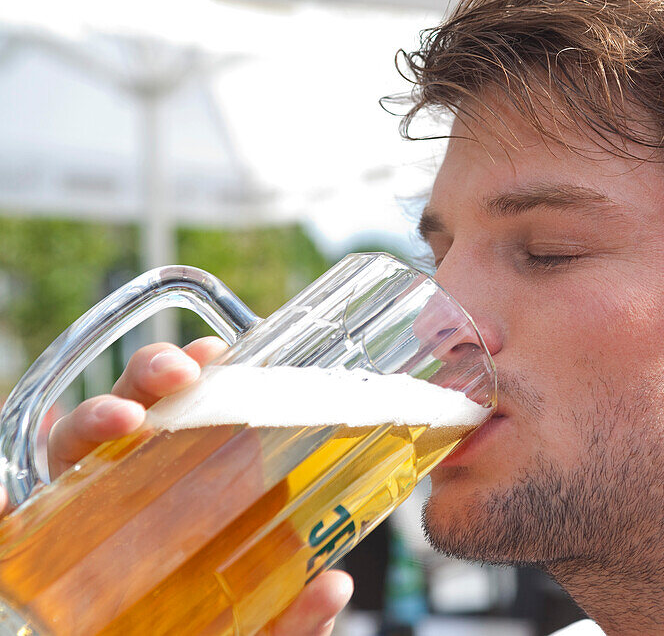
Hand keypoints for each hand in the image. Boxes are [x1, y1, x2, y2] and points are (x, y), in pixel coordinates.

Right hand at [2, 337, 353, 635]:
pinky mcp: (43, 559)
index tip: (222, 353)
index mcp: (192, 495)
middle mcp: (136, 495)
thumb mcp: (265, 630)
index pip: (193, 419)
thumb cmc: (222, 632)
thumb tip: (334, 585)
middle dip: (151, 374)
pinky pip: (18, 529)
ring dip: (93, 419)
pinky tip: (10, 505)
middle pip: (136, 414)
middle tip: (181, 372)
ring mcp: (88, 521)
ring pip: (75, 451)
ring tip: (120, 419)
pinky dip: (7, 511)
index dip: (203, 377)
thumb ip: (296, 616)